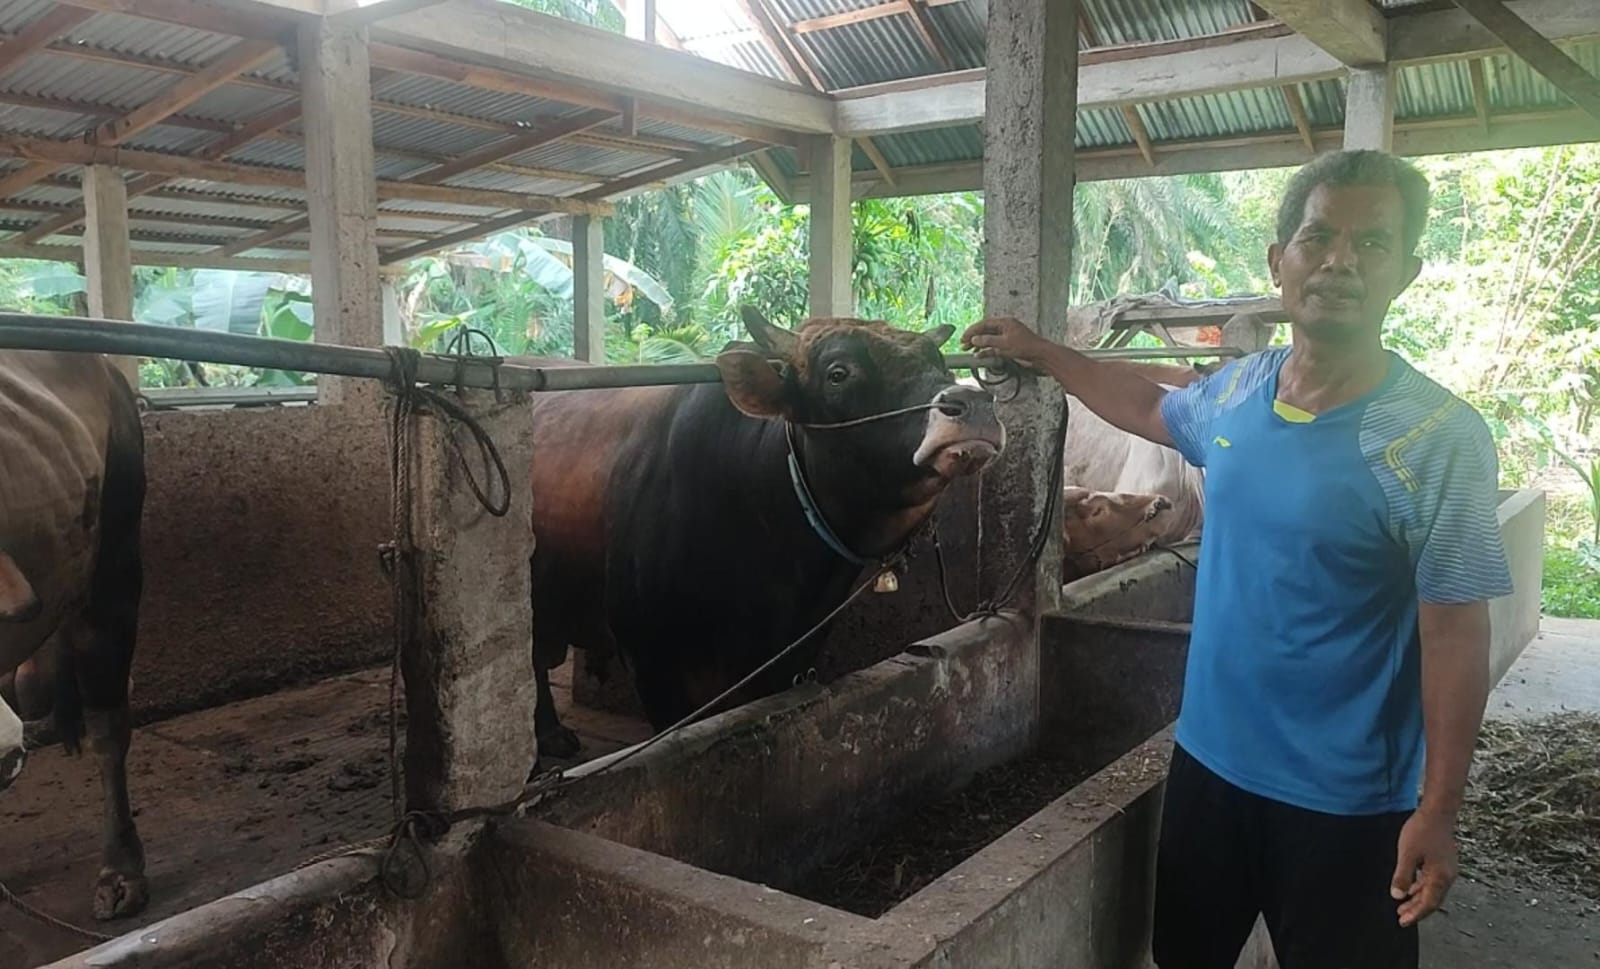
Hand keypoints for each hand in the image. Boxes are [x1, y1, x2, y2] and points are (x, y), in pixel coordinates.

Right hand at [960, 317, 1057, 370]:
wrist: (1040, 356)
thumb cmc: (1026, 346)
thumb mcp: (1004, 343)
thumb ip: (988, 341)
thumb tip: (975, 339)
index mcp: (1005, 323)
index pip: (984, 324)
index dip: (972, 331)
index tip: (963, 338)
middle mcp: (1005, 329)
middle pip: (985, 331)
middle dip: (974, 338)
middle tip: (963, 345)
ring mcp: (1007, 338)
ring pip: (989, 340)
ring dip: (979, 345)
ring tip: (968, 351)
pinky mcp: (1009, 347)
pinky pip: (994, 348)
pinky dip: (986, 351)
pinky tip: (980, 356)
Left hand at [1390, 809, 1457, 926]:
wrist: (1438, 812)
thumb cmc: (1422, 831)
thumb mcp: (1407, 854)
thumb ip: (1403, 876)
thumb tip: (1398, 895)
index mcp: (1440, 877)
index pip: (1428, 903)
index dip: (1415, 914)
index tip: (1403, 922)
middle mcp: (1447, 876)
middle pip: (1432, 900)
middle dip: (1416, 910)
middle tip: (1401, 918)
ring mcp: (1447, 869)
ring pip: (1432, 890)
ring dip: (1418, 899)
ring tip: (1402, 906)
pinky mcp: (1443, 861)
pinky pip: (1432, 881)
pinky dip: (1421, 887)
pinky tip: (1411, 888)